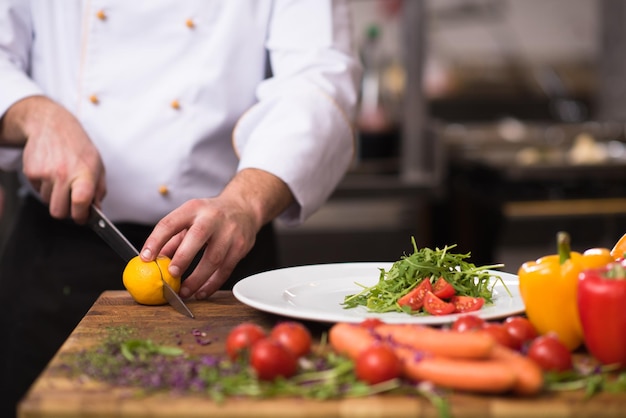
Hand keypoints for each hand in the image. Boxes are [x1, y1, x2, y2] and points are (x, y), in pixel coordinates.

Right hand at [1, 96, 105, 221]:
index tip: (83, 217)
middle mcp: (64, 174)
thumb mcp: (97, 166)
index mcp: (84, 173)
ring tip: (62, 179)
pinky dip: (44, 187)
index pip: (81, 203)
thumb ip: (99, 190)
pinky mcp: (31, 172)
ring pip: (47, 202)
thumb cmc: (78, 147)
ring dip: (55, 196)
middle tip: (71, 203)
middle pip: (59, 212)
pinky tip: (51, 173)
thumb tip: (96, 212)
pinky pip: (37, 191)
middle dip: (66, 212)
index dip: (81, 216)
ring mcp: (45, 173)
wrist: (52, 126)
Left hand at [140, 168, 293, 299]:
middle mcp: (212, 218)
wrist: (244, 208)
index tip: (145, 258)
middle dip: (182, 258)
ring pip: (214, 258)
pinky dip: (212, 284)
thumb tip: (153, 260)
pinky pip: (226, 269)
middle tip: (171, 275)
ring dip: (197, 279)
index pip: (171, 223)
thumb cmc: (211, 215)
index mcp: (193, 208)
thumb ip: (172, 238)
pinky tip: (201, 292)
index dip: (156, 241)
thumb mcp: (189, 218)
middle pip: (196, 237)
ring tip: (184, 292)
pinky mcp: (241, 246)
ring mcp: (229, 232)